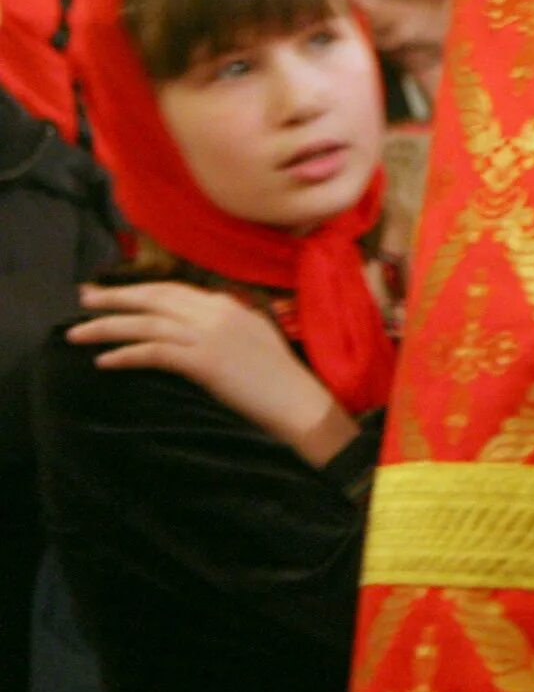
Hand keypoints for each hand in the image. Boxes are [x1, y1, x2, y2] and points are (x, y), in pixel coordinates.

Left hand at [72, 282, 356, 465]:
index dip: (138, 289)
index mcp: (228, 304)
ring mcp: (211, 336)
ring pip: (148, 323)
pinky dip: (126, 355)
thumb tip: (193, 322)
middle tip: (82, 299)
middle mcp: (217, 313)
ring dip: (108, 327)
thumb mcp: (253, 336)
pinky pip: (155, 353)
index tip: (109, 292)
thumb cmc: (278, 377)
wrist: (299, 402)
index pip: (172, 289)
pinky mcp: (205, 362)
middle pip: (154, 298)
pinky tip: (105, 362)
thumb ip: (225, 323)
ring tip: (78, 334)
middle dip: (114, 298)